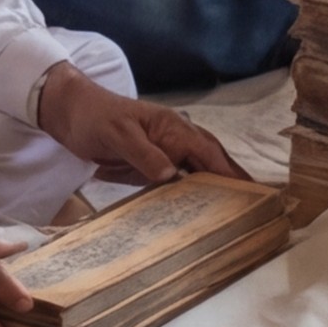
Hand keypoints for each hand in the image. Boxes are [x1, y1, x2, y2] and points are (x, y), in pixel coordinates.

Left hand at [35, 67, 248, 189]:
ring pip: (200, 170)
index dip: (230, 172)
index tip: (251, 191)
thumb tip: (172, 175)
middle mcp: (176, 139)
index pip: (208, 152)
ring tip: (238, 212)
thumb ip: (144, 154)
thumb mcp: (118, 134)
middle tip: (257, 206)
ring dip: (218, 188)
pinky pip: (180, 179)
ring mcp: (166, 152)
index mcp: (173, 128)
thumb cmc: (94, 118)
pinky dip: (194, 192)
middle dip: (234, 181)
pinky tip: (200, 210)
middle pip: (212, 162)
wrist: (69, 114)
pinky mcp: (154, 164)